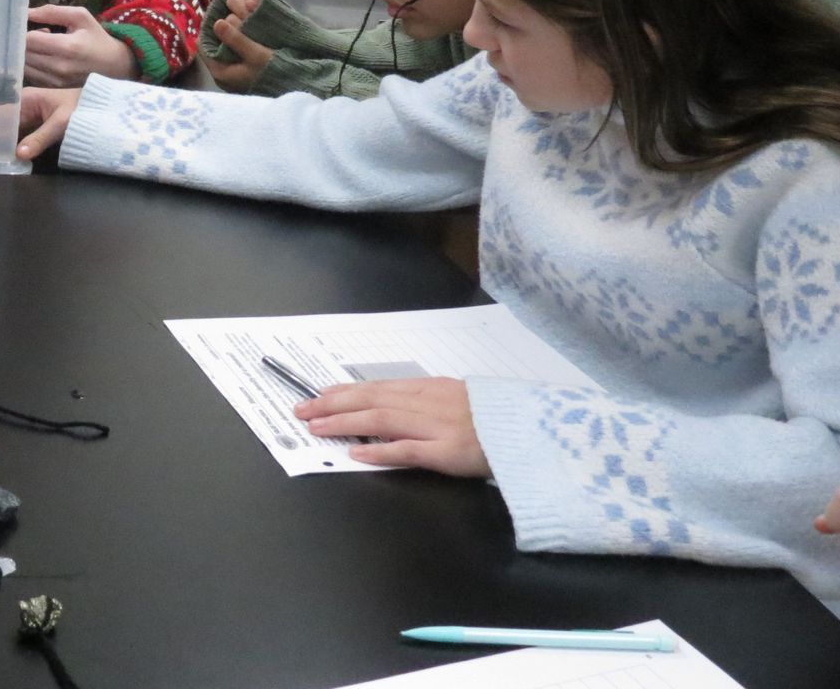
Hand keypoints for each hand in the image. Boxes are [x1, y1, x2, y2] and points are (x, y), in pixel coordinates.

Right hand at [0, 87, 82, 162]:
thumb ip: (40, 138)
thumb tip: (18, 154)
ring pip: (0, 130)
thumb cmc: (82, 109)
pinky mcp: (34, 126)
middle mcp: (22, 107)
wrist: (100, 108)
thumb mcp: (62, 123)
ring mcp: (27, 117)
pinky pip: (12, 135)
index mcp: (25, 99)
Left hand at [23, 5, 136, 85]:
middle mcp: (59, 67)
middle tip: (33, 33)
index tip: (28, 24)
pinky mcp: (53, 87)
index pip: (30, 39)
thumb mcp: (80, 16)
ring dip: (26, 53)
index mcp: (68, 47)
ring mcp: (55, 80)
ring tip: (40, 45)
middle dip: (23, 41)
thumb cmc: (96, 37)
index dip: (24, 30)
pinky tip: (43, 56)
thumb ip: (52, 12)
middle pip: (24, 53)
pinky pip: (30, 74)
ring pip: (24, 65)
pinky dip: (31, 64)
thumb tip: (26, 12)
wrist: (113, 65)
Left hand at [202, 0, 275, 92]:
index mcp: (220, 71)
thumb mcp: (256, 56)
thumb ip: (236, 39)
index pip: (204, 44)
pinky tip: (256, 26)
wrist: (298, 89)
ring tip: (250, 13)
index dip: (210, 27)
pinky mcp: (246, 68)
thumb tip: (217, 22)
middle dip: (228, 25)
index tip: (223, 12)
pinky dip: (247, 36)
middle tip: (242, 9)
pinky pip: (241, 46)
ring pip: (230, 42)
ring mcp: (235, 70)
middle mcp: (225, 71)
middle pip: (217, 41)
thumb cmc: (274, 75)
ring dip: (239, 28)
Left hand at [294, 378, 491, 477]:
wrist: (537, 432)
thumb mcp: (464, 400)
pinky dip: (379, 450)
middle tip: (302, 409)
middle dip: (333, 403)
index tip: (321, 394)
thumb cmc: (502, 419)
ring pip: (381, 418)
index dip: (347, 391)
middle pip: (372, 398)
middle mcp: (431, 402)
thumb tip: (398, 405)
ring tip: (317, 427)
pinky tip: (355, 452)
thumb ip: (433, 402)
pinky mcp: (448, 452)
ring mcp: (438, 426)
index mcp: (434, 388)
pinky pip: (407, 449)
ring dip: (345, 422)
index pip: (380, 386)